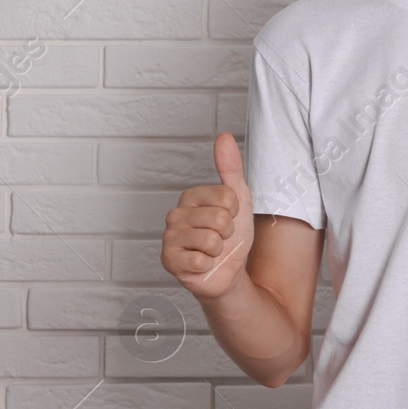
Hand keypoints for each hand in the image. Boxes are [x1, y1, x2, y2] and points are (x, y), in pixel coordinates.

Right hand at [160, 132, 254, 299]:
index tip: (229, 219)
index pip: (228, 197)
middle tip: (220, 238)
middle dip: (228, 233)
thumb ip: (230, 168)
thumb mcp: (239, 199)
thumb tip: (223, 136)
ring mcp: (169, 238)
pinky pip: (200, 260)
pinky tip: (201, 264)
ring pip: (211, 240)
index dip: (236, 212)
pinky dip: (208, 265)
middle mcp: (175, 214)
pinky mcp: (168, 261)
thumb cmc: (231, 236)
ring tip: (211, 251)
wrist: (229, 271)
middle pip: (220, 218)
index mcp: (190, 196)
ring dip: (219, 250)